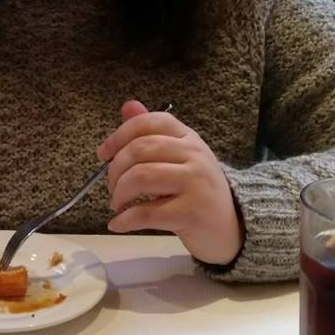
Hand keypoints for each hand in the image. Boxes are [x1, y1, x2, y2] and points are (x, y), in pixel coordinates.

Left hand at [97, 100, 243, 266]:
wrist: (231, 228)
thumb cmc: (198, 191)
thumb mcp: (179, 157)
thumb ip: (152, 133)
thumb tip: (128, 106)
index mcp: (189, 138)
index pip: (151, 122)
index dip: (120, 134)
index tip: (103, 153)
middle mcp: (194, 155)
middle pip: (140, 149)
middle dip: (115, 169)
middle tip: (111, 187)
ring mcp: (195, 183)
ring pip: (140, 177)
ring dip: (119, 193)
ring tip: (117, 204)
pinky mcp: (192, 213)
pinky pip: (146, 213)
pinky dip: (125, 219)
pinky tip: (118, 223)